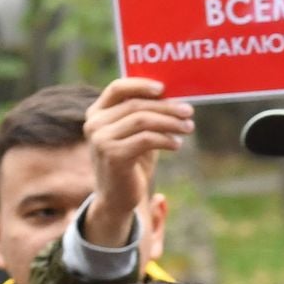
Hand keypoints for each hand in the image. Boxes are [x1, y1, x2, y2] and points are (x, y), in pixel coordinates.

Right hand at [83, 78, 192, 248]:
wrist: (117, 198)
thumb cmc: (131, 163)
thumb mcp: (136, 136)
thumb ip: (145, 117)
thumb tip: (173, 98)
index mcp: (97, 113)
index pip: (117, 89)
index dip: (141, 85)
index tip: (164, 88)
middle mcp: (95, 123)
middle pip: (136, 105)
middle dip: (166, 107)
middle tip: (189, 112)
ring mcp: (101, 139)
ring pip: (142, 120)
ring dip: (170, 123)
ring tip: (188, 127)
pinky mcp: (113, 155)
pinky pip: (146, 139)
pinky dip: (165, 140)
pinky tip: (177, 144)